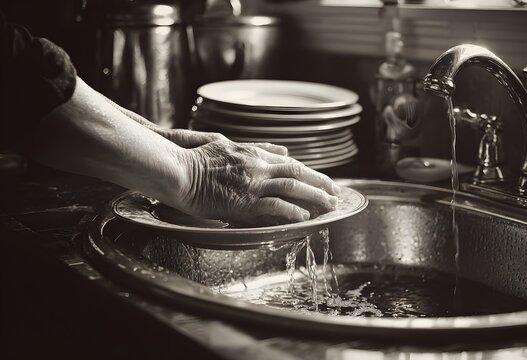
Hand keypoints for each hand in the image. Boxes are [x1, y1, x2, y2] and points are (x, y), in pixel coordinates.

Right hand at [171, 135, 340, 225]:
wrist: (176, 169)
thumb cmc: (192, 157)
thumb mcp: (223, 142)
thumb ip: (253, 147)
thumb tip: (279, 149)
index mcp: (251, 153)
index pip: (287, 162)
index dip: (307, 171)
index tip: (320, 179)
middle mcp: (256, 166)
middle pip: (296, 173)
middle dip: (319, 182)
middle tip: (335, 192)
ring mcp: (252, 184)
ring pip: (292, 188)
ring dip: (315, 196)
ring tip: (330, 205)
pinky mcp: (244, 201)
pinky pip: (275, 206)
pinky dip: (292, 211)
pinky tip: (304, 218)